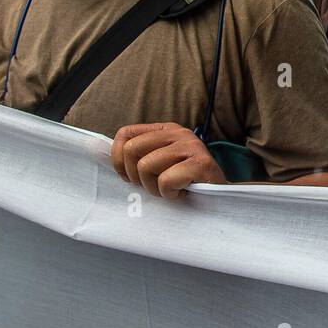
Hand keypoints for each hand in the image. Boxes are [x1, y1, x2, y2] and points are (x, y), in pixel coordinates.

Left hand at [111, 122, 225, 198]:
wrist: (220, 198)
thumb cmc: (185, 184)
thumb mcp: (160, 164)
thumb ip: (139, 156)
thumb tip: (106, 156)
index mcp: (166, 130)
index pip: (125, 134)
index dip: (119, 159)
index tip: (129, 177)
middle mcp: (179, 133)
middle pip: (132, 150)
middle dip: (136, 176)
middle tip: (154, 186)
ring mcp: (191, 146)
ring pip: (146, 166)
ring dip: (155, 188)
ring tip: (171, 190)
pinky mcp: (201, 163)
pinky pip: (166, 180)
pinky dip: (171, 194)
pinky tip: (183, 192)